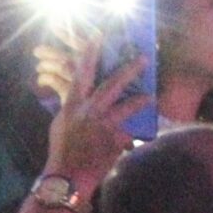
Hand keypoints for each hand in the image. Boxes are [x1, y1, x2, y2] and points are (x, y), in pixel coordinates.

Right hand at [37, 39, 146, 196]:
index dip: (89, 54)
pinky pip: (130, 131)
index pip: (80, 73)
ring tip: (151, 96)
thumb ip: (71, 107)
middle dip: (127, 70)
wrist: (66, 175)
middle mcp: (88, 111)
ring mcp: (102, 125)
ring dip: (140, 100)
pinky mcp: (114, 140)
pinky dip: (138, 131)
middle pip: (110, 85)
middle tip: (142, 58)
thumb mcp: (60, 124)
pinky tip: (149, 128)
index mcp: (72, 105)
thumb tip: (76, 96)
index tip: (98, 37)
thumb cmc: (61, 149)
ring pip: (125, 107)